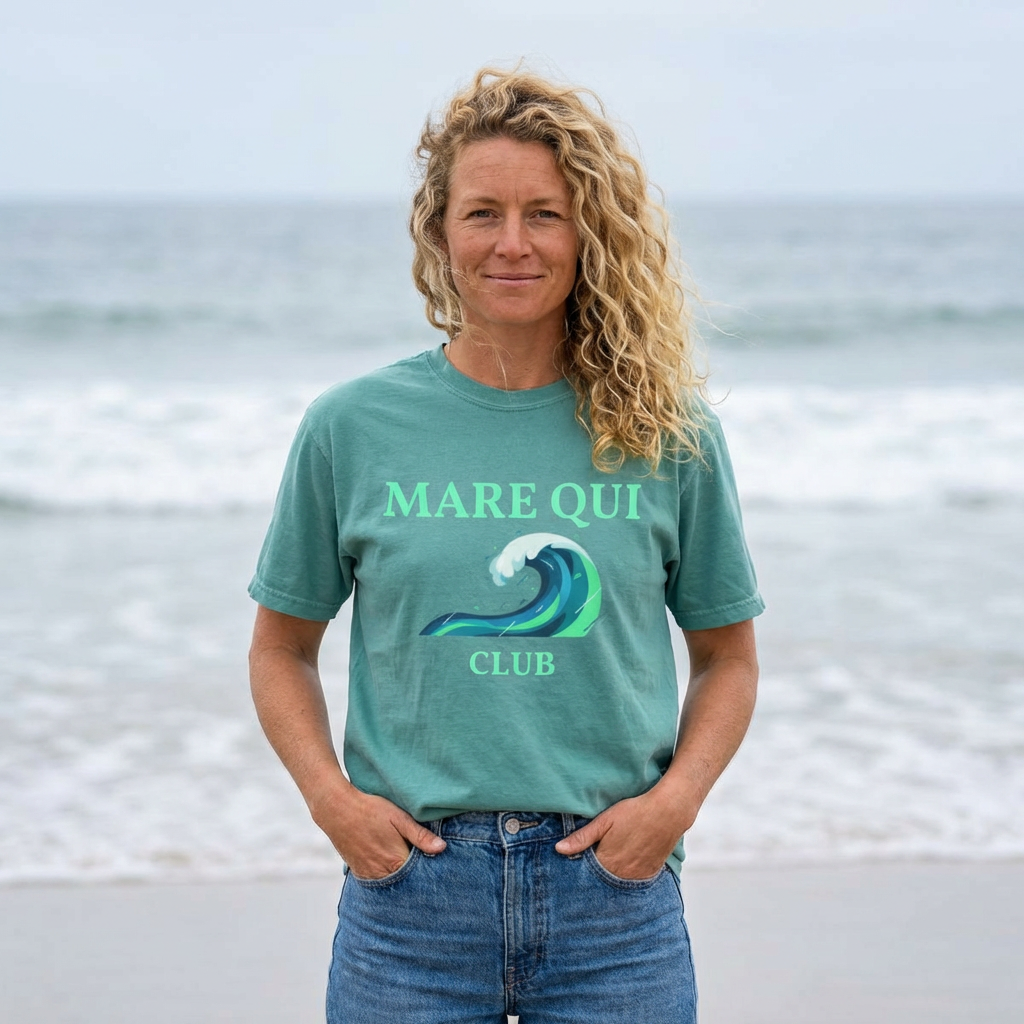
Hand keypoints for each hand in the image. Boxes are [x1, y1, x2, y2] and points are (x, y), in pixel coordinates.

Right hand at [310, 783, 445, 879]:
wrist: (337, 810)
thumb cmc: (371, 810)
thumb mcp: (399, 818)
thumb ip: (420, 836)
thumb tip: (442, 848)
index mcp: (396, 860)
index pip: (419, 875)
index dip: (428, 870)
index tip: (436, 866)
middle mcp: (382, 873)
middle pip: (406, 882)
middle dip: (415, 876)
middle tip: (422, 865)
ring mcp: (369, 874)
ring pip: (391, 883)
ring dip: (400, 877)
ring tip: (406, 865)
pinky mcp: (359, 873)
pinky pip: (377, 882)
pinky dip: (386, 877)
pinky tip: (390, 867)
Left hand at [554, 788, 694, 879]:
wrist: (668, 812)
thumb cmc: (634, 812)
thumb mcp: (604, 821)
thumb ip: (582, 838)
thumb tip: (559, 849)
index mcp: (607, 861)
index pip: (586, 875)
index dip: (579, 871)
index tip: (572, 869)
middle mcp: (622, 873)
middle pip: (602, 882)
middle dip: (594, 878)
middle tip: (589, 870)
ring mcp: (637, 876)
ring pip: (617, 884)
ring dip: (610, 879)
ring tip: (608, 868)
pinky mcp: (650, 873)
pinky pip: (634, 883)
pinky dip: (627, 878)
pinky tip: (624, 868)